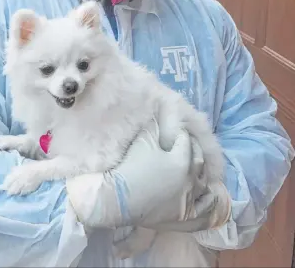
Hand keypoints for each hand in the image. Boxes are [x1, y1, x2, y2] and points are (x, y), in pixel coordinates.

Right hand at [66, 119, 197, 228]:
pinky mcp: (184, 216)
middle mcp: (190, 179)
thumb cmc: (130, 167)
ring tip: (197, 167)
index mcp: (181, 160)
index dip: (180, 134)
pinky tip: (211, 194)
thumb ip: (155, 127)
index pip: (185, 141)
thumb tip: (161, 115)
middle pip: (198, 160)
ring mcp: (188, 199)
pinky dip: (210, 200)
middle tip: (186, 145)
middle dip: (194, 149)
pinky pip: (204, 209)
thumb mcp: (143, 140)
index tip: (174, 131)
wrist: (118, 198)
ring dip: (202, 172)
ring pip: (204, 183)